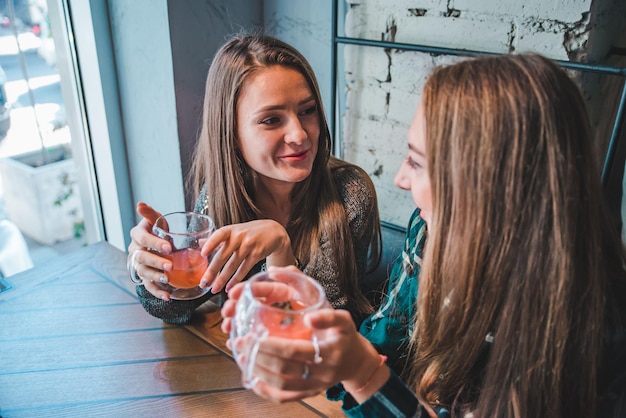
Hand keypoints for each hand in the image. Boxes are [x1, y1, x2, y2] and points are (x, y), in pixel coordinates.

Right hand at [127, 202, 173, 300]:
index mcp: (137, 235)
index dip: (154, 243)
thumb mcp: (155, 220)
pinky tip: (167, 297)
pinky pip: (148, 287)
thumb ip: (150, 214)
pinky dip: (157, 292)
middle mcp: (135, 251)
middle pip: (142, 258)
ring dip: (155, 277)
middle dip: (156, 262)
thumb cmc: (157, 231)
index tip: (169, 247)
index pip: (143, 239)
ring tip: (167, 279)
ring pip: (144, 273)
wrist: (153, 246)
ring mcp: (139, 266)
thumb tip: (140, 204)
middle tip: (170, 265)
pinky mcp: (144, 278)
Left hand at [200, 219, 292, 292]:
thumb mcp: (234, 231)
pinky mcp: (257, 254)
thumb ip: (218, 238)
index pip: (219, 235)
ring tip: (214, 289)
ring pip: (233, 265)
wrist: (273, 231)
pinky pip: (244, 269)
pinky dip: (236, 280)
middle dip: (212, 271)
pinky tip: (229, 287)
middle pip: (223, 255)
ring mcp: (249, 245)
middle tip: (203, 283)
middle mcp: (239, 236)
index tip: (203, 254)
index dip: (211, 243)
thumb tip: (199, 243)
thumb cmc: (249, 232)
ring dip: (222, 279)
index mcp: (231, 230)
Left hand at [221, 288, 380, 402]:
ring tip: (242, 357)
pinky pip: (283, 398)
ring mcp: (313, 386)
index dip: (269, 345)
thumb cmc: (345, 337)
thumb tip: (309, 316)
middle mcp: (321, 373)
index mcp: (328, 352)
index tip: (251, 335)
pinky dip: (265, 390)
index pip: (293, 351)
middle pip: (283, 369)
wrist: (356, 363)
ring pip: (280, 385)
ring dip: (257, 372)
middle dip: (257, 356)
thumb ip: (328, 316)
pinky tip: (252, 378)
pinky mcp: (308, 394)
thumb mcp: (344, 320)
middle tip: (240, 342)